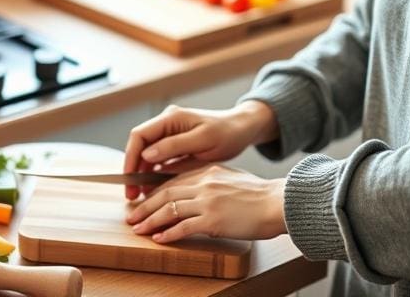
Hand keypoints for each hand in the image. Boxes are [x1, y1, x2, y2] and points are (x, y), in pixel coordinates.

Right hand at [123, 101, 277, 199]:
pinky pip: (158, 160)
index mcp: (170, 118)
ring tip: (140, 197)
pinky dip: (153, 174)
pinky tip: (153, 190)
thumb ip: (174, 146)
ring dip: (141, 175)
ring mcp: (170, 135)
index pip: (139, 136)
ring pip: (147, 155)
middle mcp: (166, 124)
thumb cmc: (226, 133)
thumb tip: (147, 154)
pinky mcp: (176, 146)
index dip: (130, 157)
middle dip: (133, 170)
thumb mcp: (203, 140)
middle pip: (139, 147)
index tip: (129, 179)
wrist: (242, 130)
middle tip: (131, 195)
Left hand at [125, 165, 286, 242]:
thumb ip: (212, 181)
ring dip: (150, 220)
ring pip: (169, 209)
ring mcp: (207, 201)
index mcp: (208, 171)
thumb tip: (197, 190)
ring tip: (138, 229)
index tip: (143, 199)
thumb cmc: (259, 195)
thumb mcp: (232, 178)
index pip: (173, 180)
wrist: (277, 203)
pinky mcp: (213, 219)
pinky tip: (160, 239)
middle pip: (165, 193)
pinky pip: (183, 227)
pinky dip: (168, 233)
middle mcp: (204, 183)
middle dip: (145, 206)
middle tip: (132, 216)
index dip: (154, 191)